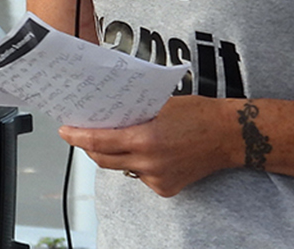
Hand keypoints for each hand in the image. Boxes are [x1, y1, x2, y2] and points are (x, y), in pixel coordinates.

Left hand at [59, 95, 235, 197]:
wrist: (229, 135)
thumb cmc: (199, 114)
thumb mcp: (161, 105)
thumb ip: (134, 114)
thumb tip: (111, 116)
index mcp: (145, 139)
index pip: (99, 141)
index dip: (78, 136)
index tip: (65, 131)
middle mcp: (148, 163)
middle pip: (104, 159)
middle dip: (91, 147)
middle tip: (83, 134)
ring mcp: (157, 178)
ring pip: (122, 168)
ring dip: (116, 155)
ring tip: (121, 138)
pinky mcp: (166, 188)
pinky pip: (140, 176)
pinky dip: (138, 165)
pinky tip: (149, 152)